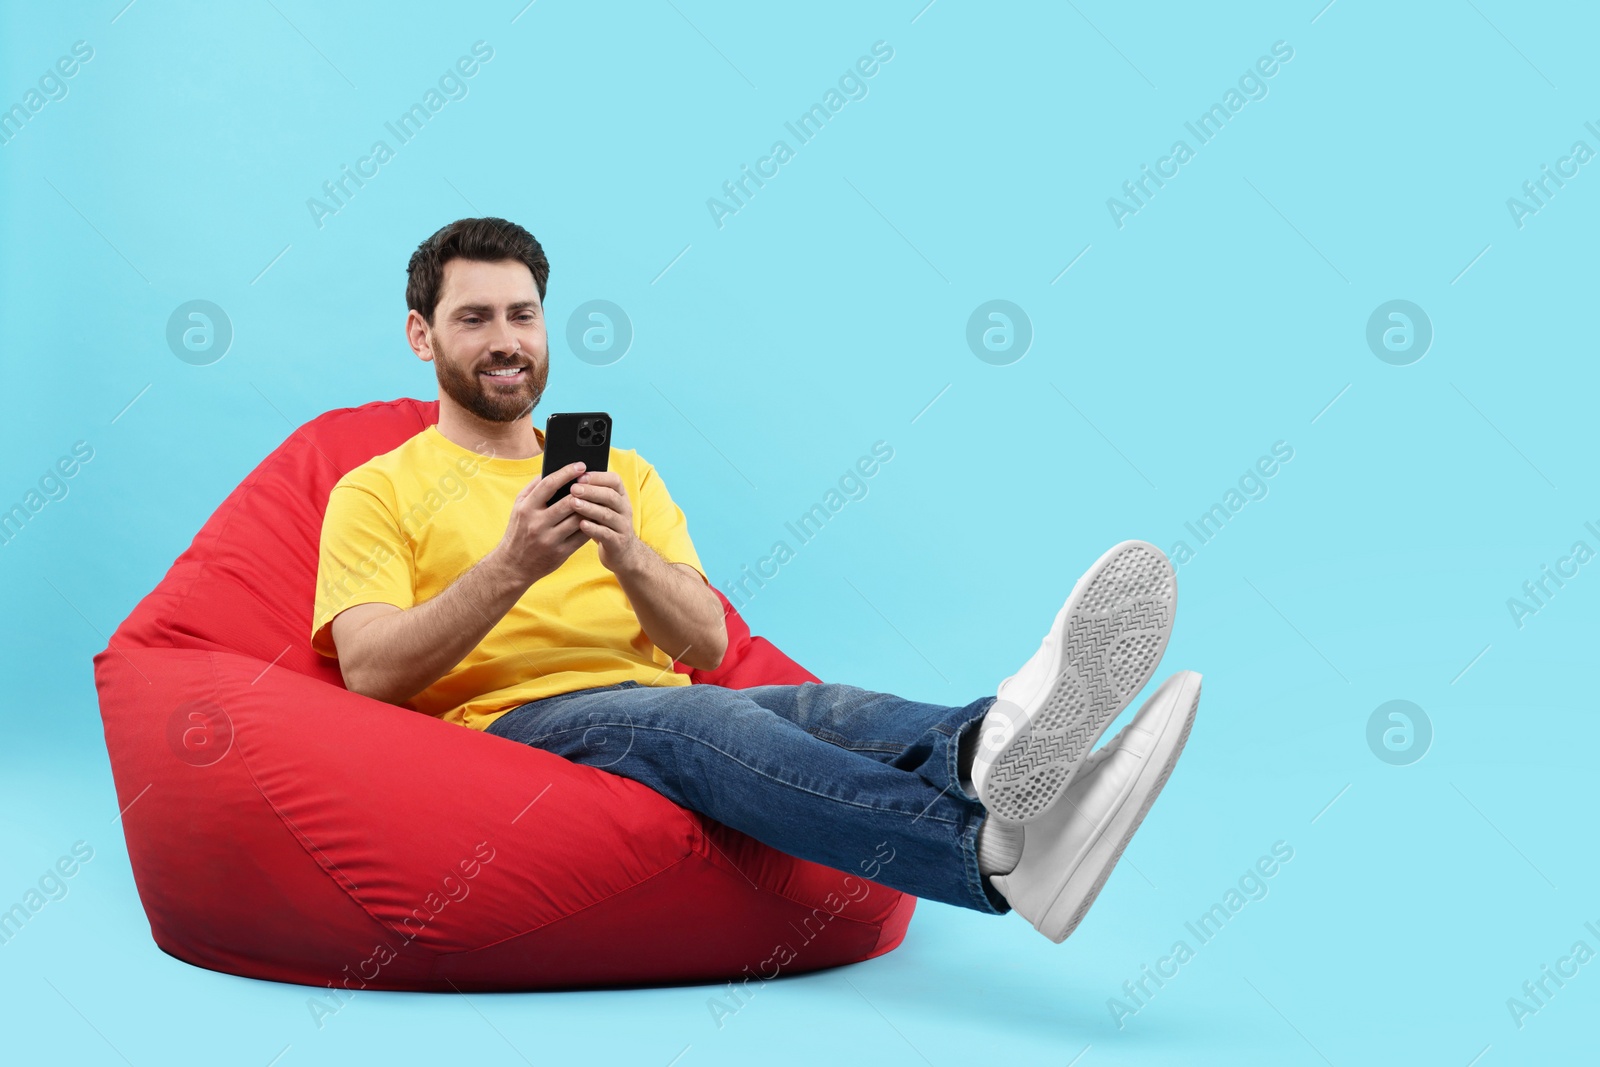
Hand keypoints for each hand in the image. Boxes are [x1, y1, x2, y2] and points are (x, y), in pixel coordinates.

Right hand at [494, 461, 590, 585]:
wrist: (513, 566)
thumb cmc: (518, 532)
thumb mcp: (518, 508)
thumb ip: (533, 489)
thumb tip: (549, 469)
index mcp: (527, 509)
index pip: (548, 484)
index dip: (566, 472)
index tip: (580, 465)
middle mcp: (537, 523)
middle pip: (568, 502)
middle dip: (585, 490)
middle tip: (595, 481)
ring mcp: (550, 539)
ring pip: (578, 519)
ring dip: (590, 507)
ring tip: (598, 497)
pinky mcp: (560, 553)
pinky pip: (581, 536)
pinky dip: (590, 525)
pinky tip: (595, 517)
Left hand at [567, 470, 645, 573]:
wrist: (622, 553)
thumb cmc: (604, 525)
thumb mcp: (602, 507)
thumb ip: (591, 495)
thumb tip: (568, 479)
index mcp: (621, 497)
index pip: (614, 480)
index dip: (598, 477)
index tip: (579, 476)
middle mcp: (624, 509)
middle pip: (610, 496)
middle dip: (591, 491)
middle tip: (573, 488)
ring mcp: (623, 526)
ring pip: (607, 514)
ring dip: (590, 508)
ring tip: (573, 504)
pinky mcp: (618, 542)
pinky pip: (606, 534)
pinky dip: (594, 529)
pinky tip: (581, 524)